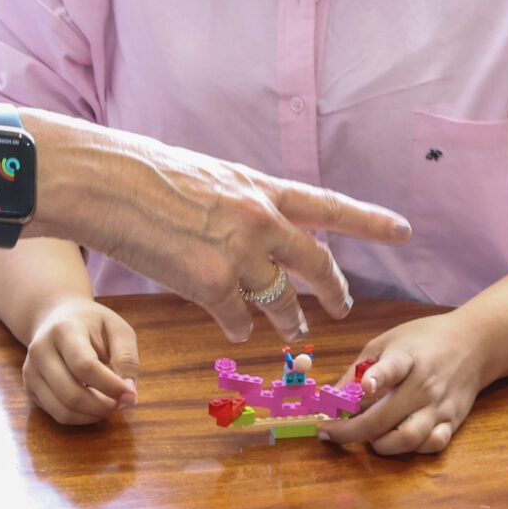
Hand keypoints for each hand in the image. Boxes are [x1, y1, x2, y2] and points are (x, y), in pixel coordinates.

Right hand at [23, 297, 139, 424]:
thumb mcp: (117, 329)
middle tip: (121, 402)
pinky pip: (58, 415)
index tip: (131, 395)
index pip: (85, 366)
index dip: (111, 386)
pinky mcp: (30, 387)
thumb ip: (126, 358)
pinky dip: (81, 417)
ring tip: (108, 404)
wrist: (55, 317)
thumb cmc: (92, 325)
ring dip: (93, 416)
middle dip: (103, 406)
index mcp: (64, 330)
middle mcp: (41, 350)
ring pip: (63, 411)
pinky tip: (93, 404)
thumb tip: (128, 393)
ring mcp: (31, 371)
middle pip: (71, 394)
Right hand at [60, 119, 409, 341]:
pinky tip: (232, 326)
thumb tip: (263, 235)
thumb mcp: (211, 178)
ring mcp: (239, 258)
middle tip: (344, 309)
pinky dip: (237, 327)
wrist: (104, 183)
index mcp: (261, 189)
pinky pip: (239, 321)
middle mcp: (261, 222)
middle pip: (317, 267)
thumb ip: (245, 206)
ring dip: (290, 324)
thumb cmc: (145, 174)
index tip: (403, 231)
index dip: (369, 221)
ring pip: (282, 305)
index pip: (329, 206)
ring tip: (292, 334)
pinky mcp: (212, 288)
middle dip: (335, 292)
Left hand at [322, 312, 486, 455]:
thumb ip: (357, 370)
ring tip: (368, 437)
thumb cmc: (424, 340)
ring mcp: (440, 407)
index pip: (392, 368)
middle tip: (329, 433)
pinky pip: (431, 445)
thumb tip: (330, 399)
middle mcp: (425, 385)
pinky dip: (411, 449)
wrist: (474, 344)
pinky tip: (398, 439)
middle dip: (350, 432)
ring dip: (380, 445)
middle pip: (385, 419)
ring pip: (407, 440)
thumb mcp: (387, 342)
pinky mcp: (452, 421)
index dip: (377, 378)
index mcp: (407, 358)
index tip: (364, 386)